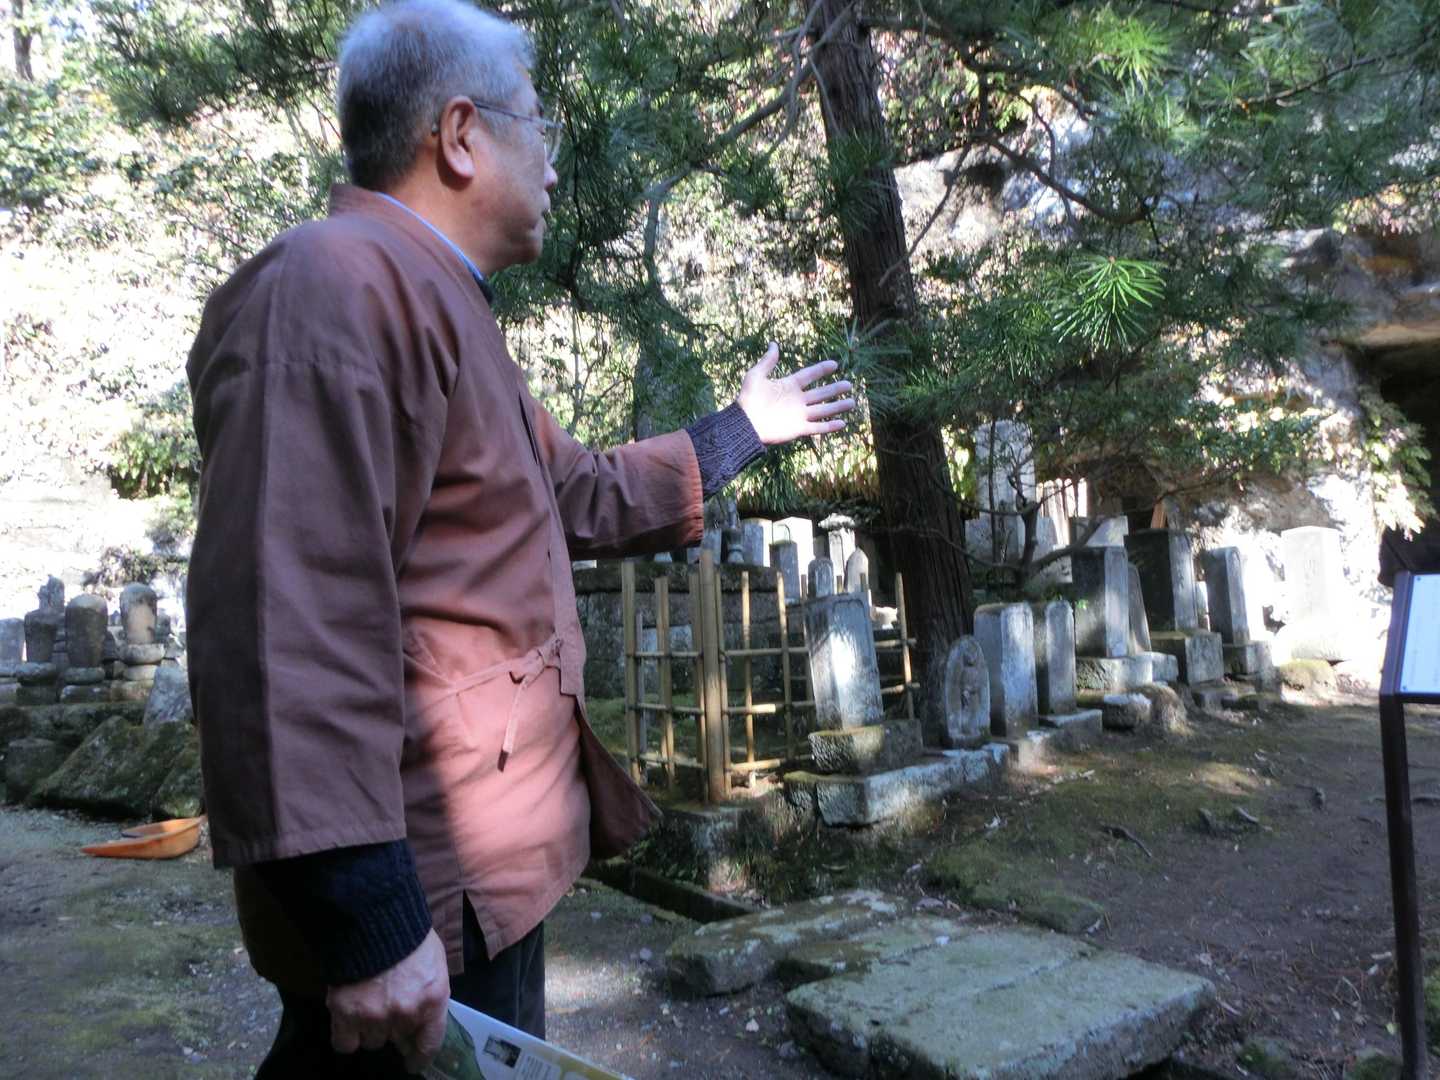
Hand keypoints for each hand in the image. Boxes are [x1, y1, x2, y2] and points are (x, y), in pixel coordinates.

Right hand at [327, 928, 449, 1074]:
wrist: (371, 917)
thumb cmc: (407, 934)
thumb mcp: (432, 962)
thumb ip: (429, 993)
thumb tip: (421, 1020)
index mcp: (433, 999)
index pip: (430, 1043)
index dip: (420, 1056)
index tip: (413, 1061)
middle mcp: (406, 1014)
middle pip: (397, 1039)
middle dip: (394, 1027)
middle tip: (387, 1009)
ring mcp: (375, 1016)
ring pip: (372, 1041)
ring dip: (370, 1028)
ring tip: (367, 1003)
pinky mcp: (345, 1014)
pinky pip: (344, 1043)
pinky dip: (346, 1035)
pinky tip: (348, 1020)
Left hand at [736, 342, 855, 445]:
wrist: (744, 423)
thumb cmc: (748, 399)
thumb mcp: (756, 375)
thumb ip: (767, 361)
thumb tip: (774, 344)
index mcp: (789, 385)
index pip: (809, 375)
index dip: (821, 370)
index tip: (834, 364)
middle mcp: (797, 400)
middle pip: (821, 393)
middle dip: (835, 389)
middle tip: (849, 384)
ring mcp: (799, 415)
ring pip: (823, 410)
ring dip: (837, 407)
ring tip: (852, 402)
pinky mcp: (798, 429)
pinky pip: (817, 427)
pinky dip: (829, 426)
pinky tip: (842, 423)